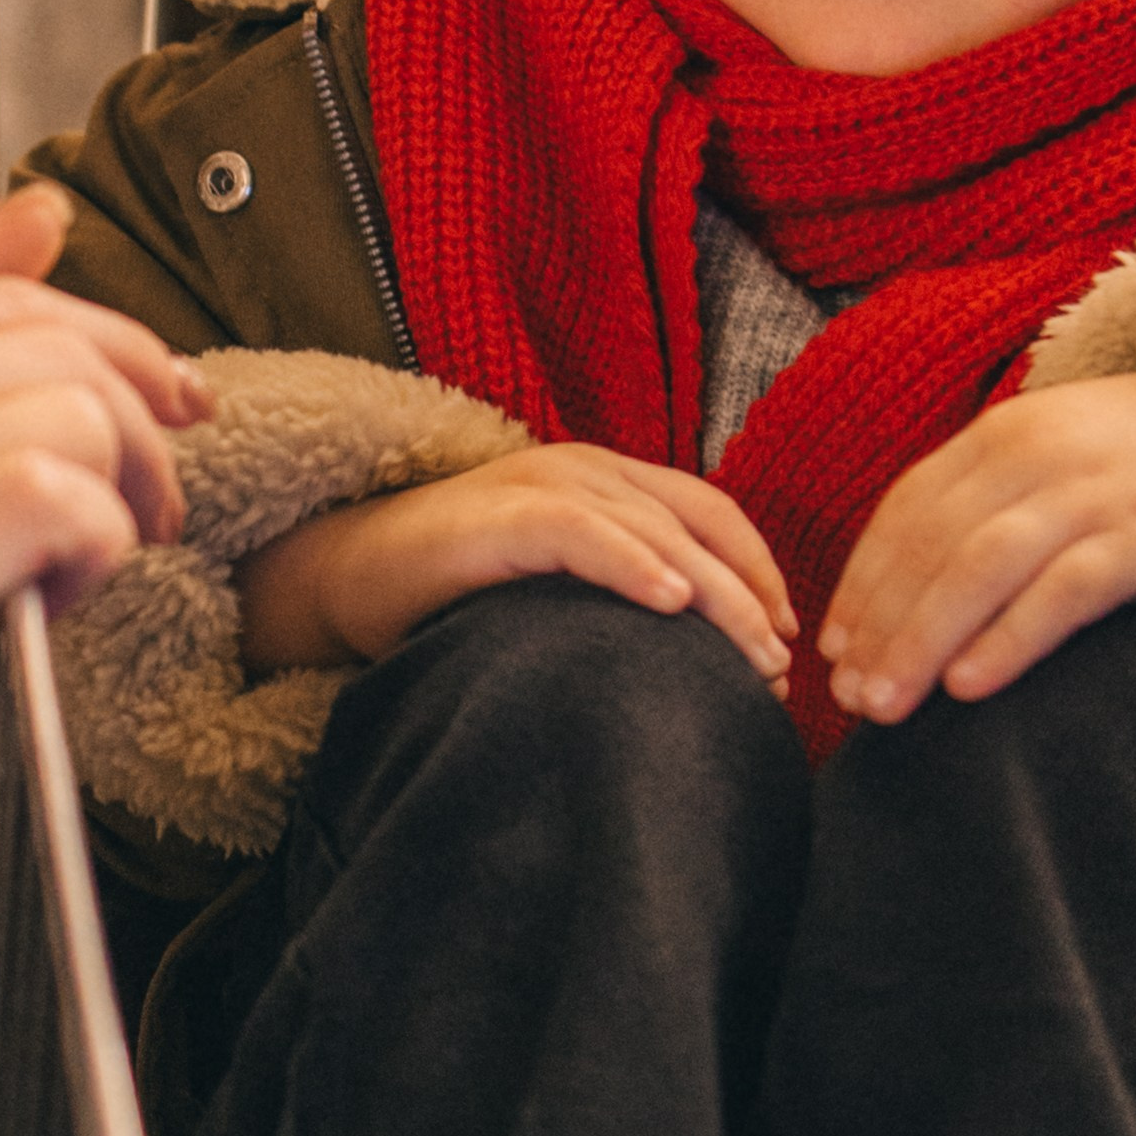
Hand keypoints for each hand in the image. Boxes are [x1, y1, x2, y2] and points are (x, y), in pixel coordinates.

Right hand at [0, 188, 210, 968]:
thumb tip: (47, 218)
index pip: (4, 293)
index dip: (117, 347)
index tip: (167, 403)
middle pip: (54, 348)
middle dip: (140, 426)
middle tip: (146, 505)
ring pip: (69, 416)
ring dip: (121, 496)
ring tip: (82, 566)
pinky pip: (49, 499)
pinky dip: (95, 543)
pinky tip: (59, 595)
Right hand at [238, 444, 797, 692]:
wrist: (347, 575)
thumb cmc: (455, 594)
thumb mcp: (556, 587)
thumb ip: (614, 596)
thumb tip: (693, 661)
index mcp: (607, 480)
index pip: (711, 515)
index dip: (757, 570)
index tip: (788, 636)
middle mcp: (587, 468)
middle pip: (699, 526)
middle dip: (750, 597)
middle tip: (779, 668)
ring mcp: (546, 482)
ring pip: (658, 532)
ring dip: (715, 596)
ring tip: (752, 655)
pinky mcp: (505, 513)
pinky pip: (585, 533)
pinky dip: (636, 566)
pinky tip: (673, 606)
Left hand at [820, 368, 1135, 723]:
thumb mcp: (1052, 450)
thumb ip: (986, 498)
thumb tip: (906, 589)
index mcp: (1001, 434)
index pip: (907, 511)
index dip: (864, 582)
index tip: (833, 649)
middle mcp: (1035, 456)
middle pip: (933, 545)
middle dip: (882, 626)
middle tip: (848, 700)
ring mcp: (1091, 494)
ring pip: (982, 567)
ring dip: (923, 640)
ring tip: (888, 706)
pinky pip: (1065, 591)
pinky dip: (1010, 637)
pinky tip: (969, 686)